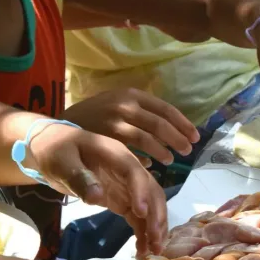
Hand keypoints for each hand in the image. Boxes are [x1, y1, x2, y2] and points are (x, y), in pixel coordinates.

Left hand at [27, 123, 167, 254]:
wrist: (51, 151)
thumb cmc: (56, 150)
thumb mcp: (62, 160)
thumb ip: (79, 177)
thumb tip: (97, 197)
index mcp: (117, 155)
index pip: (135, 173)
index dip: (141, 192)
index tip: (141, 213)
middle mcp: (129, 171)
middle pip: (152, 192)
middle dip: (156, 216)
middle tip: (155, 240)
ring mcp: (128, 186)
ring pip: (150, 206)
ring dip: (155, 227)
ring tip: (154, 250)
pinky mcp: (123, 200)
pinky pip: (138, 217)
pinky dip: (143, 232)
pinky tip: (142, 249)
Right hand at [61, 88, 198, 164]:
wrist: (64, 124)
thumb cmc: (98, 116)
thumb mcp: (120, 105)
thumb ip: (143, 114)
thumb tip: (173, 131)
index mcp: (132, 94)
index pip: (165, 108)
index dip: (183, 124)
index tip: (195, 136)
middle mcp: (125, 105)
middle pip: (160, 124)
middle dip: (178, 139)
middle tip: (188, 150)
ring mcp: (114, 122)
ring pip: (148, 139)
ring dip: (163, 151)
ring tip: (171, 160)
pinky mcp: (106, 139)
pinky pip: (132, 151)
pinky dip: (145, 159)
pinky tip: (151, 165)